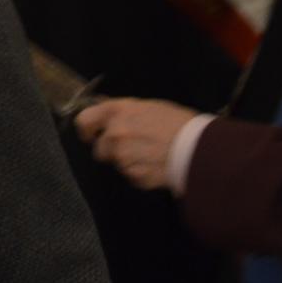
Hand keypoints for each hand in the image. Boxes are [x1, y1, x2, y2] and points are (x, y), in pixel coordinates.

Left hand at [74, 99, 198, 191]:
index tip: (92, 134)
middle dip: (112, 149)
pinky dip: (140, 172)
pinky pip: (131, 175)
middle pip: (100, 148)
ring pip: (117, 163)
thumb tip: (105, 109)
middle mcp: (115, 135)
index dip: (87, 130)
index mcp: (117, 112)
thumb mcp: (148, 106)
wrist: (197, 148)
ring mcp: (123, 158)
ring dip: (128, 161)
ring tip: (151, 154)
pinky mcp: (134, 176)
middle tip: (134, 146)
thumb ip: (123, 110)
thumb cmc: (177, 122)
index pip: (84, 121)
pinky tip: (156, 165)